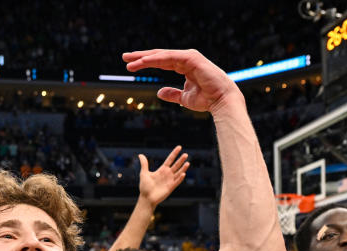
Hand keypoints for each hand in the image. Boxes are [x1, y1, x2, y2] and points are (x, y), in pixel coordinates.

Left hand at [123, 49, 240, 113]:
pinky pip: (169, 57)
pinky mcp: (191, 58)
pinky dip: (155, 59)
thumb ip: (172, 94)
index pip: (162, 61)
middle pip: (159, 55)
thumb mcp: (185, 98)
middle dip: (141, 56)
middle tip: (125, 57)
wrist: (221, 101)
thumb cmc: (207, 100)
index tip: (131, 66)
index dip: (146, 63)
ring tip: (129, 61)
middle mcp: (186, 58)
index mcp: (184, 66)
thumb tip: (159, 92)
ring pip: (162, 55)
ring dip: (145, 58)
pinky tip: (143, 61)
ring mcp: (189, 56)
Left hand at [138, 146, 188, 206]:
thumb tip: (140, 155)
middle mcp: (167, 174)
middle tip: (185, 154)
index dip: (174, 153)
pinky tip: (183, 174)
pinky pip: (177, 182)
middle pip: (176, 165)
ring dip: (183, 168)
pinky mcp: (170, 187)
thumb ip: (144, 164)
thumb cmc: (145, 186)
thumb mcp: (144, 173)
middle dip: (180, 160)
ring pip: (178, 173)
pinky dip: (180, 178)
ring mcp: (170, 181)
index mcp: (162, 170)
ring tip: (188, 163)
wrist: (146, 198)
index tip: (179, 147)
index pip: (170, 160)